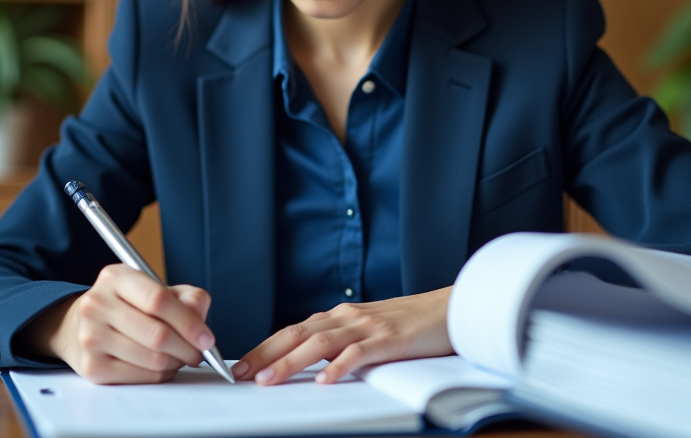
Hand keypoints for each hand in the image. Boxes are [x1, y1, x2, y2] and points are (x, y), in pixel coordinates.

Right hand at [24, 264, 215, 383]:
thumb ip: (187, 297)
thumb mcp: (156, 289)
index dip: (189, 322)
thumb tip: (200, 317)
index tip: (207, 338)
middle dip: (188, 348)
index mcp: (115, 278)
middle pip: (157, 334)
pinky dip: (159, 375)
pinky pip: (140, 377)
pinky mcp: (91, 367)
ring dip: (176, 363)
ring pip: (151, 359)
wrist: (80, 326)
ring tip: (180, 357)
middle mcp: (97, 304)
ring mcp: (90, 337)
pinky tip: (160, 366)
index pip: (158, 300)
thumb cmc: (128, 306)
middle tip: (199, 353)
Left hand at [232, 286, 452, 385]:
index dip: (265, 347)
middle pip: (298, 335)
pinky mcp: (389, 340)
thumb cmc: (411, 324)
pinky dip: (338, 367)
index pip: (294, 331)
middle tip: (240, 374)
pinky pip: (358, 353)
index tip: (242, 365)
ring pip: (320, 343)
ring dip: (290, 362)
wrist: (450, 309)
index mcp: (340, 316)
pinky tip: (324, 380)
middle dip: (266, 354)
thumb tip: (311, 362)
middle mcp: (348, 317)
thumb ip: (342, 341)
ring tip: (268, 379)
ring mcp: (368, 327)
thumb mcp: (368, 329)